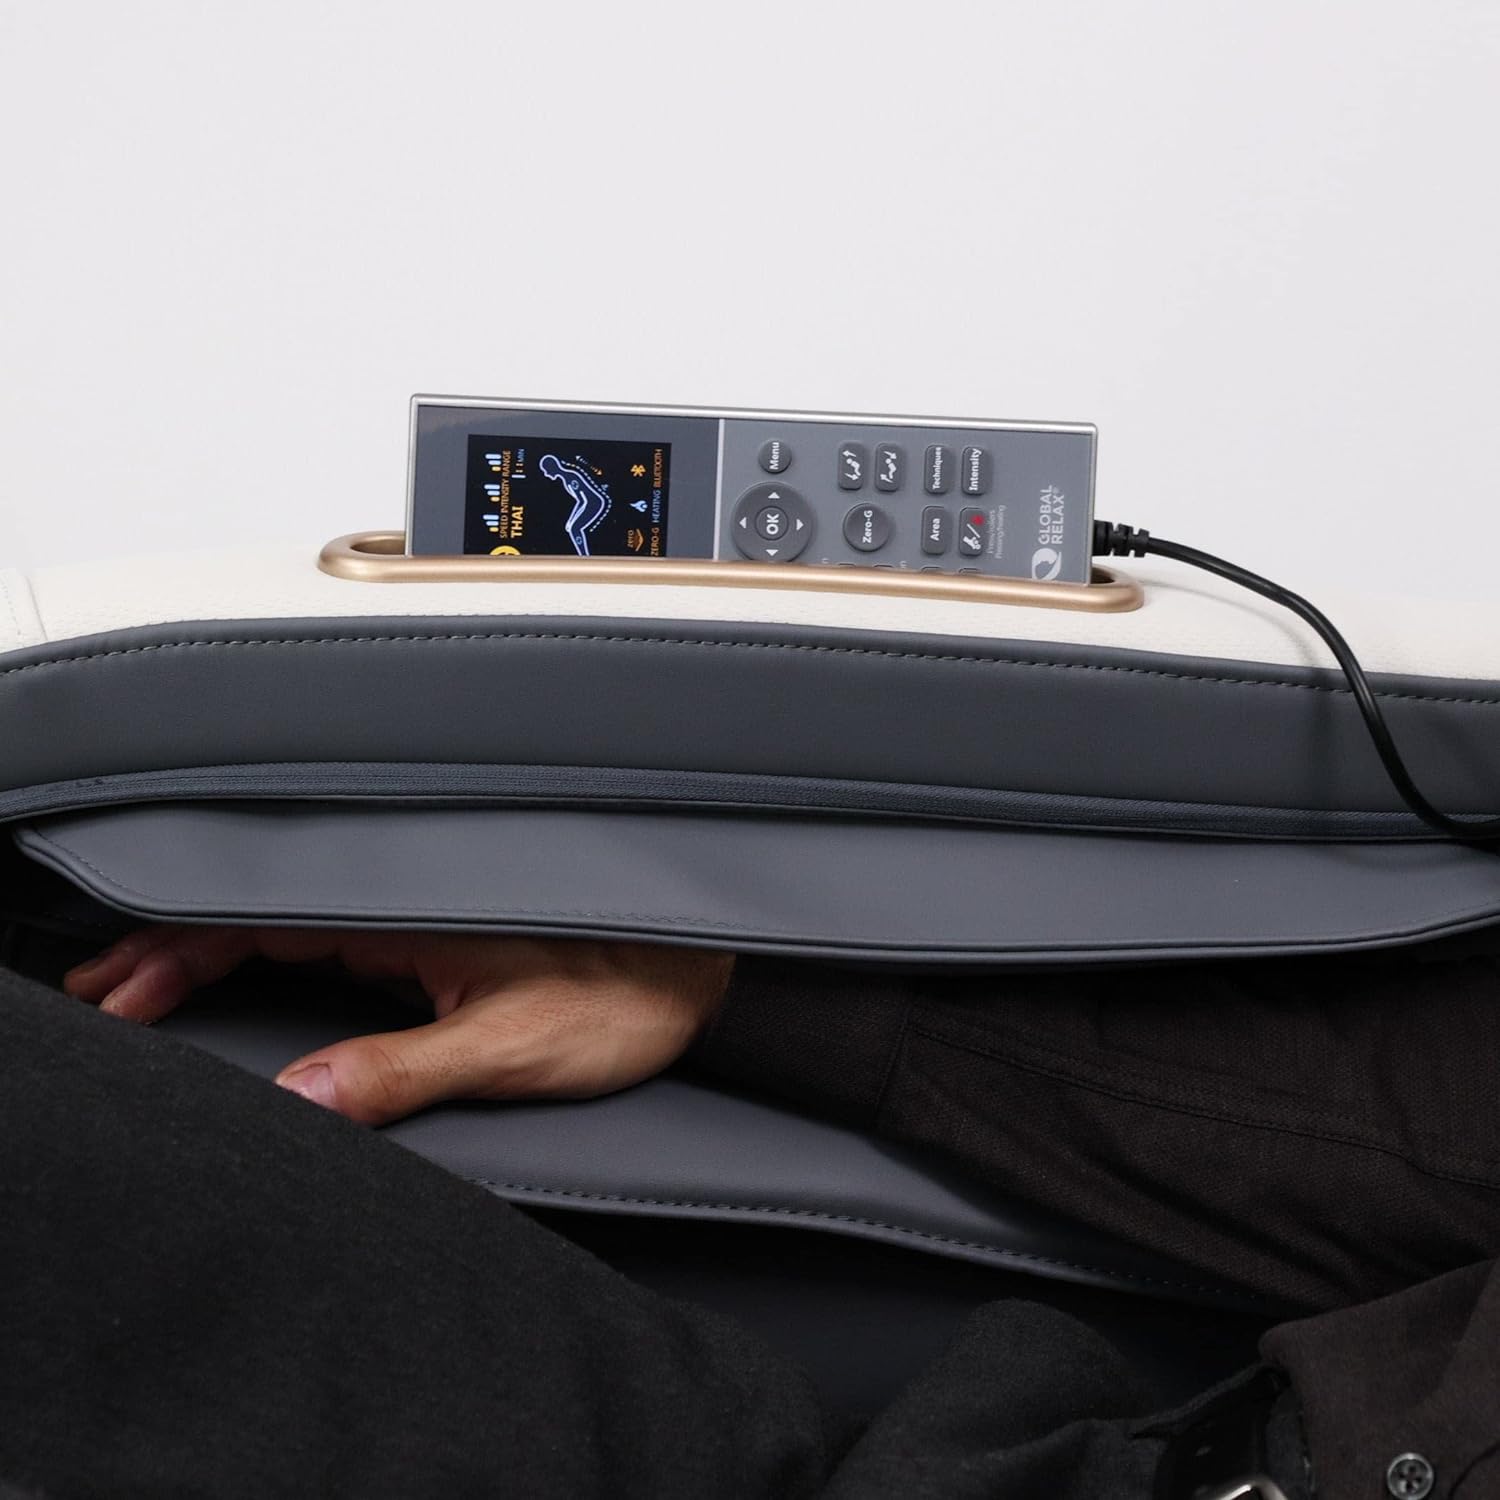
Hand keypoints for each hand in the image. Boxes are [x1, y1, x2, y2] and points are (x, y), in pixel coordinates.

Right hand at [63, 927, 734, 1125]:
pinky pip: (332, 935)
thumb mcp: (513, 1046)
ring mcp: (422, 911)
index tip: (122, 989)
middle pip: (264, 911)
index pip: (266, 914)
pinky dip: (272, 955)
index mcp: (412, 905)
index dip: (181, 947)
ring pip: (294, 921)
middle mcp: (409, 898)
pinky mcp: (441, 934)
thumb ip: (406, 1070)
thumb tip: (303, 1101)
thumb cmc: (628, 993)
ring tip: (148, 985)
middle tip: (110, 993)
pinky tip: (245, 979)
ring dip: (218, 947)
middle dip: (177, 946)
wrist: (701, 971)